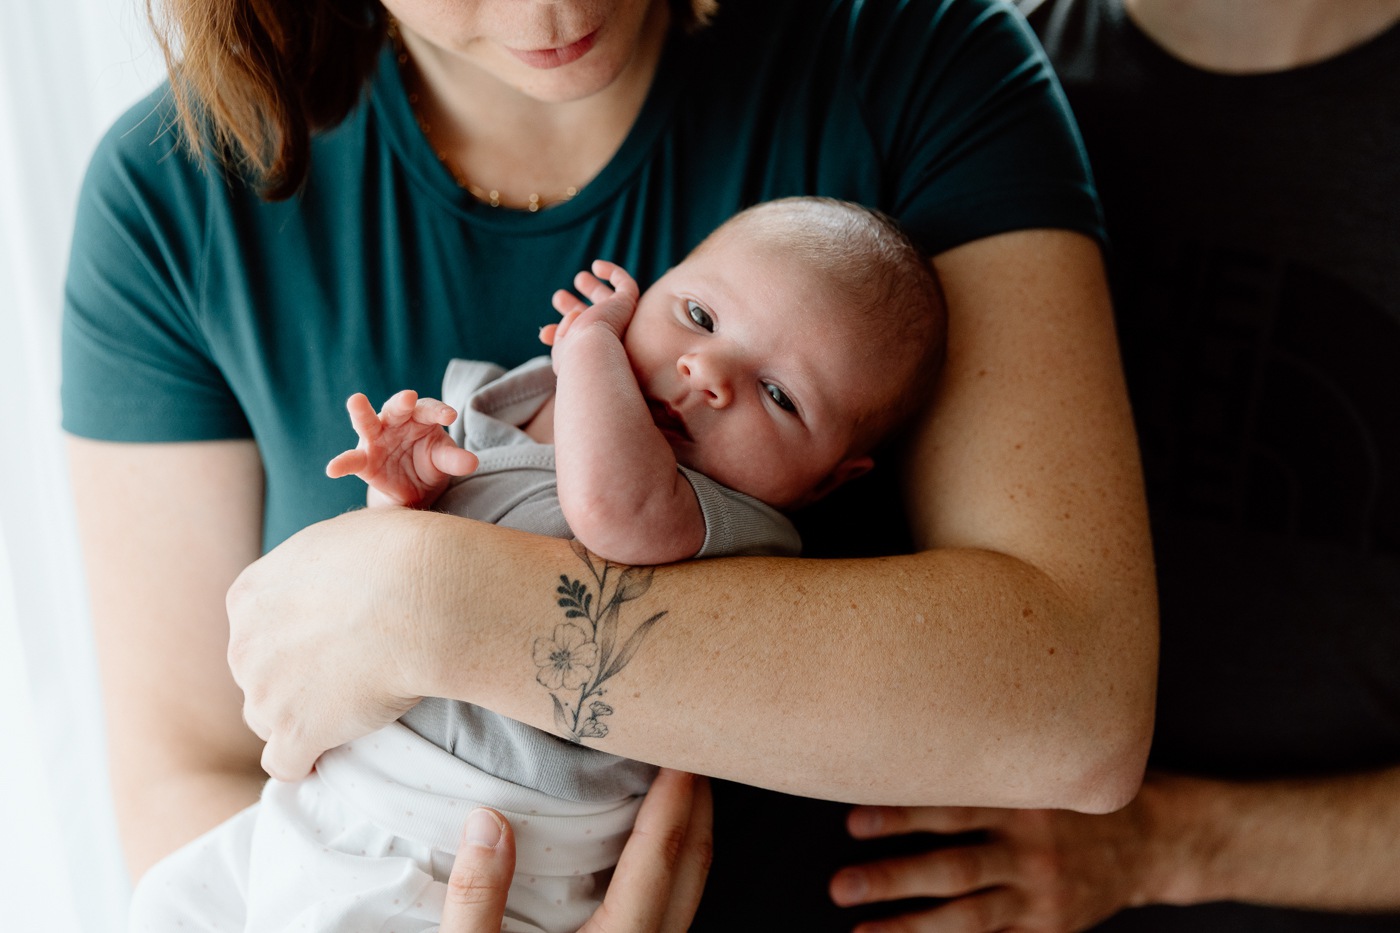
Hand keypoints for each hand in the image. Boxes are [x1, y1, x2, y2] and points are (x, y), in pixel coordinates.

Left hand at [228, 507, 435, 780]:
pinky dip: (303, 761)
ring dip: (299, 718)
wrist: (422, 598)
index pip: (256, 628)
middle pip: (257, 675)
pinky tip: (326, 752)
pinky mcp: (296, 732)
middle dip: (292, 678)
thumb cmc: (399, 555)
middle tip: (347, 671)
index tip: (332, 638)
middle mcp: (244, 643)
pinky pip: (284, 764)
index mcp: (250, 593)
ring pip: (267, 719)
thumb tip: (345, 559)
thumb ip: (324, 559)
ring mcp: (266, 692)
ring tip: (347, 709)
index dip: (294, 637)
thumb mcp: (345, 535)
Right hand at [326, 389, 478, 507]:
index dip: (439, 411)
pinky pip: (351, 460)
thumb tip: (472, 463)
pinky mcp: (364, 460)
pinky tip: (332, 469)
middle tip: (409, 397)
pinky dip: (342, 464)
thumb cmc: (430, 462)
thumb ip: (454, 459)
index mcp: (419, 417)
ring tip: (355, 400)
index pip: (429, 409)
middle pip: (397, 407)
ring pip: (367, 422)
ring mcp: (376, 439)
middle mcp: (395, 422)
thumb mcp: (443, 460)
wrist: (414, 487)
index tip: (451, 416)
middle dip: (402, 402)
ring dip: (361, 411)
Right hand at [441, 769, 712, 932]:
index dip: (676, 797)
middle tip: (692, 752)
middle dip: (698, 808)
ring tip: (672, 797)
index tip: (684, 748)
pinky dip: (667, 880)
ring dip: (686, 845)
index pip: (661, 857)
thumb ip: (477, 899)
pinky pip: (665, 922)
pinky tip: (638, 868)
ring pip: (686, 901)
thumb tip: (487, 821)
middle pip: (693, 872)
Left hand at [541, 260, 640, 362]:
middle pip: (595, 317)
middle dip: (576, 306)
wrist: (595, 354)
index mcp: (597, 352)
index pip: (580, 339)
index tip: (545, 333)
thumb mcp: (562, 351)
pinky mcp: (627, 304)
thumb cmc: (577, 357)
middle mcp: (613, 337)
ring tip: (579, 278)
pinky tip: (597, 266)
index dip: (563, 333)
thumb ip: (557, 340)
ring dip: (594, 288)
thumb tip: (543, 332)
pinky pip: (626, 285)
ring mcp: (623, 320)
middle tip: (558, 298)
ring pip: (611, 300)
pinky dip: (613, 273)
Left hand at [829, 796, 1154, 932]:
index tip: (853, 821)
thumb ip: (982, 772)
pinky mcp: (1047, 929)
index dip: (903, 815)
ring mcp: (1039, 896)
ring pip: (968, 917)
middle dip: (894, 878)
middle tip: (840, 884)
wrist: (1150, 842)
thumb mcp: (1037, 771)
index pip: (953, 808)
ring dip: (911, 926)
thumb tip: (901, 759)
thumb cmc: (1069, 799)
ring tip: (862, 930)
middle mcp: (1030, 851)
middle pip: (953, 869)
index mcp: (1022, 802)